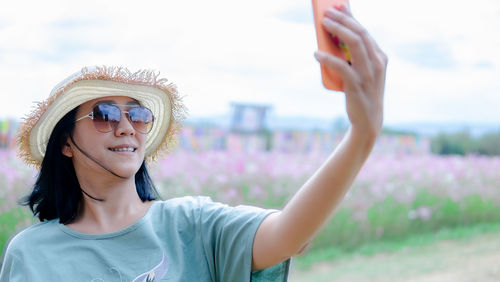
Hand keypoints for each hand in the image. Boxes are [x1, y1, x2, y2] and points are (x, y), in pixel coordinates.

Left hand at [314, 5, 387, 137]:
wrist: (368, 121)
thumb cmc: (361, 93)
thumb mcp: (360, 72)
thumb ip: (352, 56)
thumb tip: (332, 39)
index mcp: (379, 57)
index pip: (364, 32)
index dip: (351, 17)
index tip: (339, 6)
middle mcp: (377, 63)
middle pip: (359, 33)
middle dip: (343, 19)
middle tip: (327, 12)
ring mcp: (368, 74)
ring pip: (354, 44)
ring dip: (337, 31)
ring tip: (323, 24)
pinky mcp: (357, 86)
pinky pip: (342, 67)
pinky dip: (328, 58)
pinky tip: (317, 54)